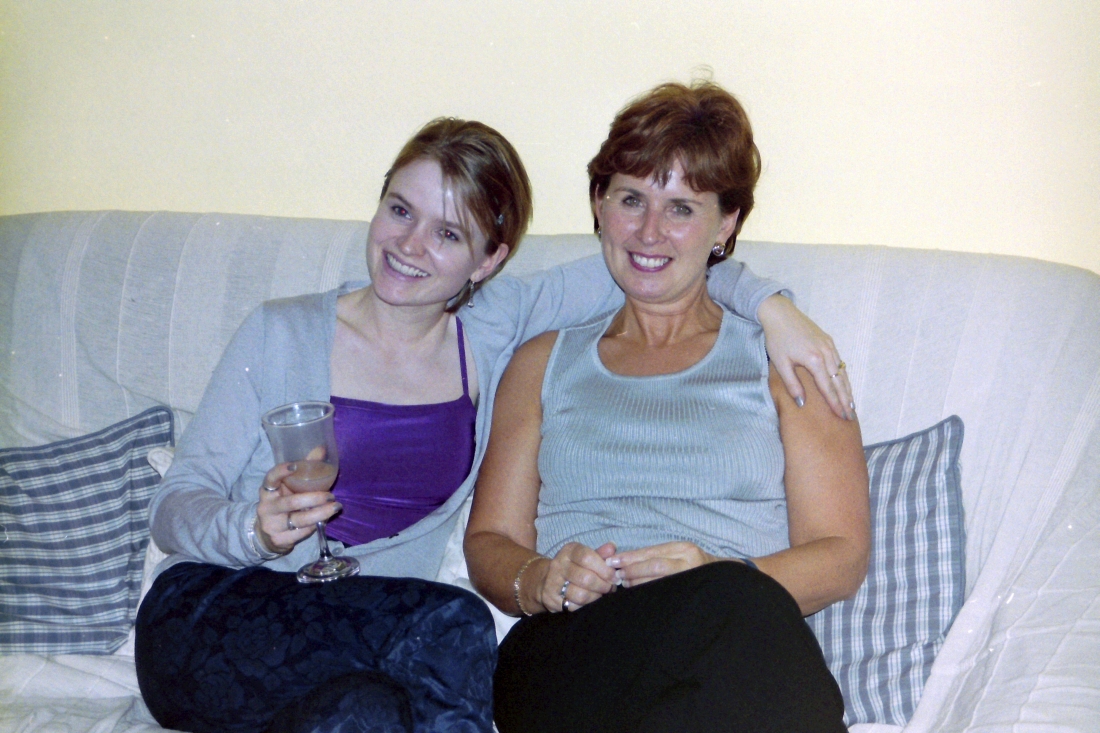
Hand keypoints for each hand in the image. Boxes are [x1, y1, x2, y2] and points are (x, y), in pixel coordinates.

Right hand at [254, 462, 341, 554]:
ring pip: (299, 519)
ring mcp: (271, 524)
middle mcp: (266, 507)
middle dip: (314, 498)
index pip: (270, 479)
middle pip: (291, 502)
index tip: (295, 465)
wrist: (267, 533)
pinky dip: (314, 526)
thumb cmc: (283, 504)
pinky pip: (301, 533)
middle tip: (331, 495)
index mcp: (268, 491)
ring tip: (335, 507)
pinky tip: (323, 521)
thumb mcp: (289, 488)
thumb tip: (322, 448)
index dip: (281, 471)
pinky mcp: (278, 539)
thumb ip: (304, 469)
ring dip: (320, 513)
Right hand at [533, 542, 617, 611]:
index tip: (614, 576)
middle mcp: (558, 565)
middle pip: (586, 578)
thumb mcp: (586, 556)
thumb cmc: (574, 566)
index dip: (604, 569)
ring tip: (601, 593)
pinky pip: (574, 606)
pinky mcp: (551, 599)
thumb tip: (612, 547)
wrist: (547, 579)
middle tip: (611, 587)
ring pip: (581, 595)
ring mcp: (552, 583)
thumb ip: (600, 553)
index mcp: (568, 551)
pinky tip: (589, 599)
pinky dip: (585, 605)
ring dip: (596, 596)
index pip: (587, 558)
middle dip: (603, 585)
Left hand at [607, 541, 717, 586]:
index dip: (631, 557)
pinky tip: (640, 595)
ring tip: (625, 584)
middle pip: (655, 566)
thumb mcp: (679, 554)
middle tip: (617, 575)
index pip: (652, 553)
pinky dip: (650, 594)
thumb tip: (627, 561)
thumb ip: (657, 555)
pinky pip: (667, 594)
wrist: (723, 579)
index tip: (613, 561)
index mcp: (684, 549)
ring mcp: (692, 578)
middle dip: (633, 570)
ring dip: (639, 583)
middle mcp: (689, 562)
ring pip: (659, 581)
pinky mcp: (691, 593)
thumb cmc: (695, 565)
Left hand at [757, 294, 854, 419]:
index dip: (835, 403)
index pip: (828, 387)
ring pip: (842, 372)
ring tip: (852, 405)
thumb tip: (802, 404)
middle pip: (839, 382)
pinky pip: (839, 362)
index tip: (842, 416)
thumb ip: (793, 384)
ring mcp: (830, 346)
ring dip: (847, 389)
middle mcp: (826, 353)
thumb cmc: (778, 339)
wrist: (781, 314)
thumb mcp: (781, 364)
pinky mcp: (829, 341)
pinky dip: (843, 376)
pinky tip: (844, 385)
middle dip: (846, 400)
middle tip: (851, 416)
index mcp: (814, 360)